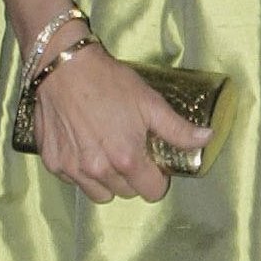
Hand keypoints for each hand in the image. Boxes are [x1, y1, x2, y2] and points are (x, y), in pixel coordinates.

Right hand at [34, 42, 212, 202]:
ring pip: (99, 192)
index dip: (156, 176)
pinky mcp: (53, 164)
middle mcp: (99, 172)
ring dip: (106, 178)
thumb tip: (208, 139)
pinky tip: (83, 142)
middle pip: (126, 192)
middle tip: (128, 146)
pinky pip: (75, 181)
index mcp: (126, 159)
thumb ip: (177, 128)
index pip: (152, 192)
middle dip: (132, 175)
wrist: (64, 67)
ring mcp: (73, 170)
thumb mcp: (149, 101)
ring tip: (106, 147)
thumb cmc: (111, 81)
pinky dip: (82, 169)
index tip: (152, 158)